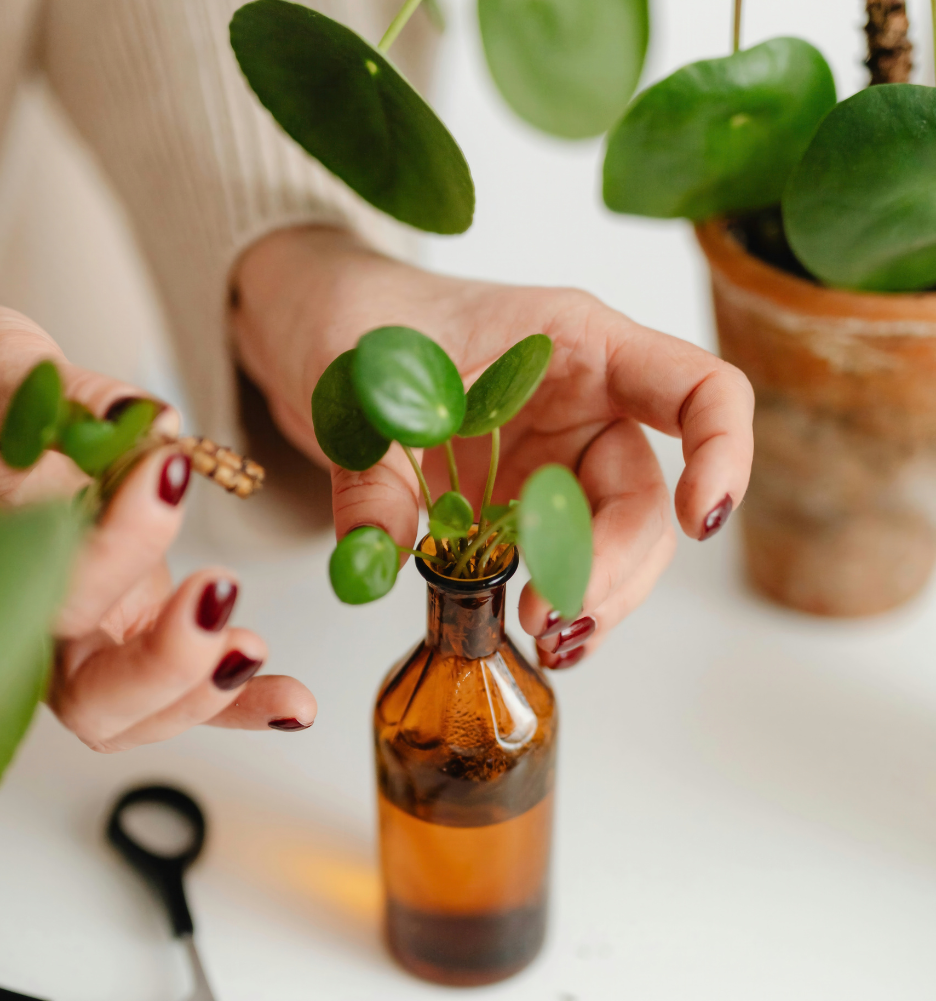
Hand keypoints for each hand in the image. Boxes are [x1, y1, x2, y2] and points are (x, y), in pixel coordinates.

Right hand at [0, 303, 315, 746]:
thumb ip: (56, 392)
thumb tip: (145, 416)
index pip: (50, 590)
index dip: (116, 546)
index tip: (166, 473)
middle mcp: (24, 626)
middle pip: (90, 695)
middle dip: (165, 661)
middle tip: (219, 591)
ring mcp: (77, 640)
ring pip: (136, 713)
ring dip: (207, 695)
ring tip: (257, 648)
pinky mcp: (122, 630)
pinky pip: (177, 691)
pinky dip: (238, 705)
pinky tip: (292, 705)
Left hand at [233, 227, 753, 667]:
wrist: (319, 331)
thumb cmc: (358, 318)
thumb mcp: (357, 384)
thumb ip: (372, 473)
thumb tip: (379, 559)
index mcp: (577, 345)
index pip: (698, 389)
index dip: (724, 452)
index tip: (701, 521)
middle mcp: (583, 407)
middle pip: (647, 497)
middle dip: (615, 567)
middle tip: (552, 615)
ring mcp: (554, 464)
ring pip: (614, 544)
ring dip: (596, 599)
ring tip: (549, 640)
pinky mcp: (520, 508)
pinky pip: (560, 564)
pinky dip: (560, 603)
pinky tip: (543, 637)